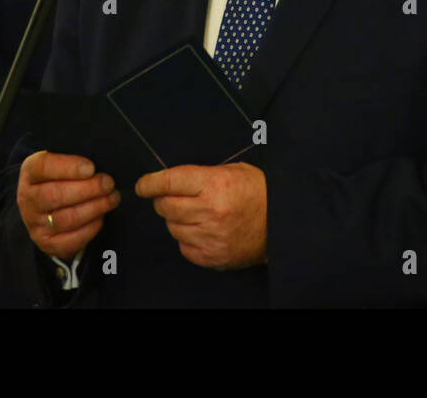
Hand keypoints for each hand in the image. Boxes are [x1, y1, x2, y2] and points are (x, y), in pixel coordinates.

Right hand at [17, 151, 120, 257]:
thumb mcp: (60, 162)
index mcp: (29, 172)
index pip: (43, 167)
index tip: (91, 168)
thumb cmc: (59, 178)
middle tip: (108, 183)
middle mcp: (27, 198)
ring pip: (66, 219)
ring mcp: (34, 223)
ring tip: (112, 198)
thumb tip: (99, 162)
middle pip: (56, 195)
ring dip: (94, 208)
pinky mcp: (46, 243)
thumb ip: (74, 161)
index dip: (68, 167)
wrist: (44, 208)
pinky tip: (101, 217)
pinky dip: (90, 229)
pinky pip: (70, 240)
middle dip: (88, 189)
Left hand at [135, 163, 265, 269]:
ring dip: (176, 220)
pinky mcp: (213, 256)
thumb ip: (200, 175)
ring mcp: (211, 237)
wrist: (283, 222)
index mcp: (215, 184)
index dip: (150, 183)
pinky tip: (200, 230)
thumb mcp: (232, 170)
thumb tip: (169, 182)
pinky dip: (187, 238)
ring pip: (172, 228)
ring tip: (194, 214)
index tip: (143, 185)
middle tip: (172, 197)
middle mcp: (210, 211)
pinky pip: (184, 247)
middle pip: (166, 206)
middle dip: (163, 200)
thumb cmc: (258, 191)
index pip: (169, 182)